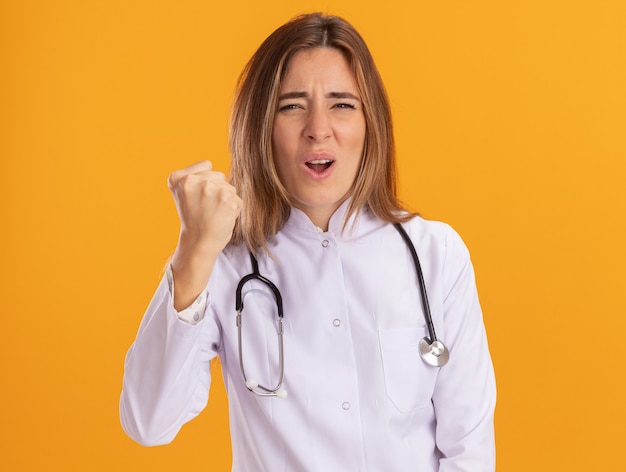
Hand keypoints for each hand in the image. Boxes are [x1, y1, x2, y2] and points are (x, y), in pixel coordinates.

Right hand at [167, 160, 241, 309]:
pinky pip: (238, 199)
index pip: (207, 165)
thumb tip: (211, 164)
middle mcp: (194, 181)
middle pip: (220, 176)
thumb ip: (195, 175)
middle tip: (205, 209)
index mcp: (178, 178)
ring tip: (213, 214)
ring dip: (226, 200)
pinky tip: (222, 218)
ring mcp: (211, 190)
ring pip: (230, 187)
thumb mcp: (183, 193)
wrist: (199, 244)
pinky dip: (234, 209)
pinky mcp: (227, 200)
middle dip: (217, 190)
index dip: (205, 182)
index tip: (196, 199)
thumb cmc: (194, 219)